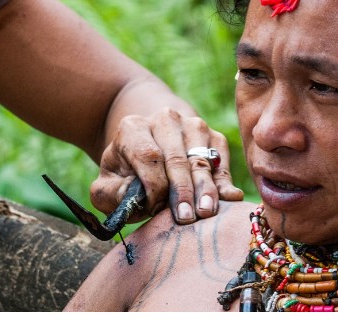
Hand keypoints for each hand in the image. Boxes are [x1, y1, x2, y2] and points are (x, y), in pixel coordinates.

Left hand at [91, 107, 243, 224]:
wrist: (151, 145)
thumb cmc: (128, 173)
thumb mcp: (108, 182)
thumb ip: (110, 193)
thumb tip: (132, 197)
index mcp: (133, 127)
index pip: (147, 155)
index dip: (153, 185)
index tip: (153, 209)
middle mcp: (165, 119)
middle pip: (176, 158)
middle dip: (181, 191)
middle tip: (185, 218)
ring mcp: (192, 125)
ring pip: (201, 159)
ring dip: (205, 187)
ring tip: (206, 211)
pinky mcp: (214, 136)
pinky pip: (220, 160)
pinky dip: (223, 180)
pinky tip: (228, 198)